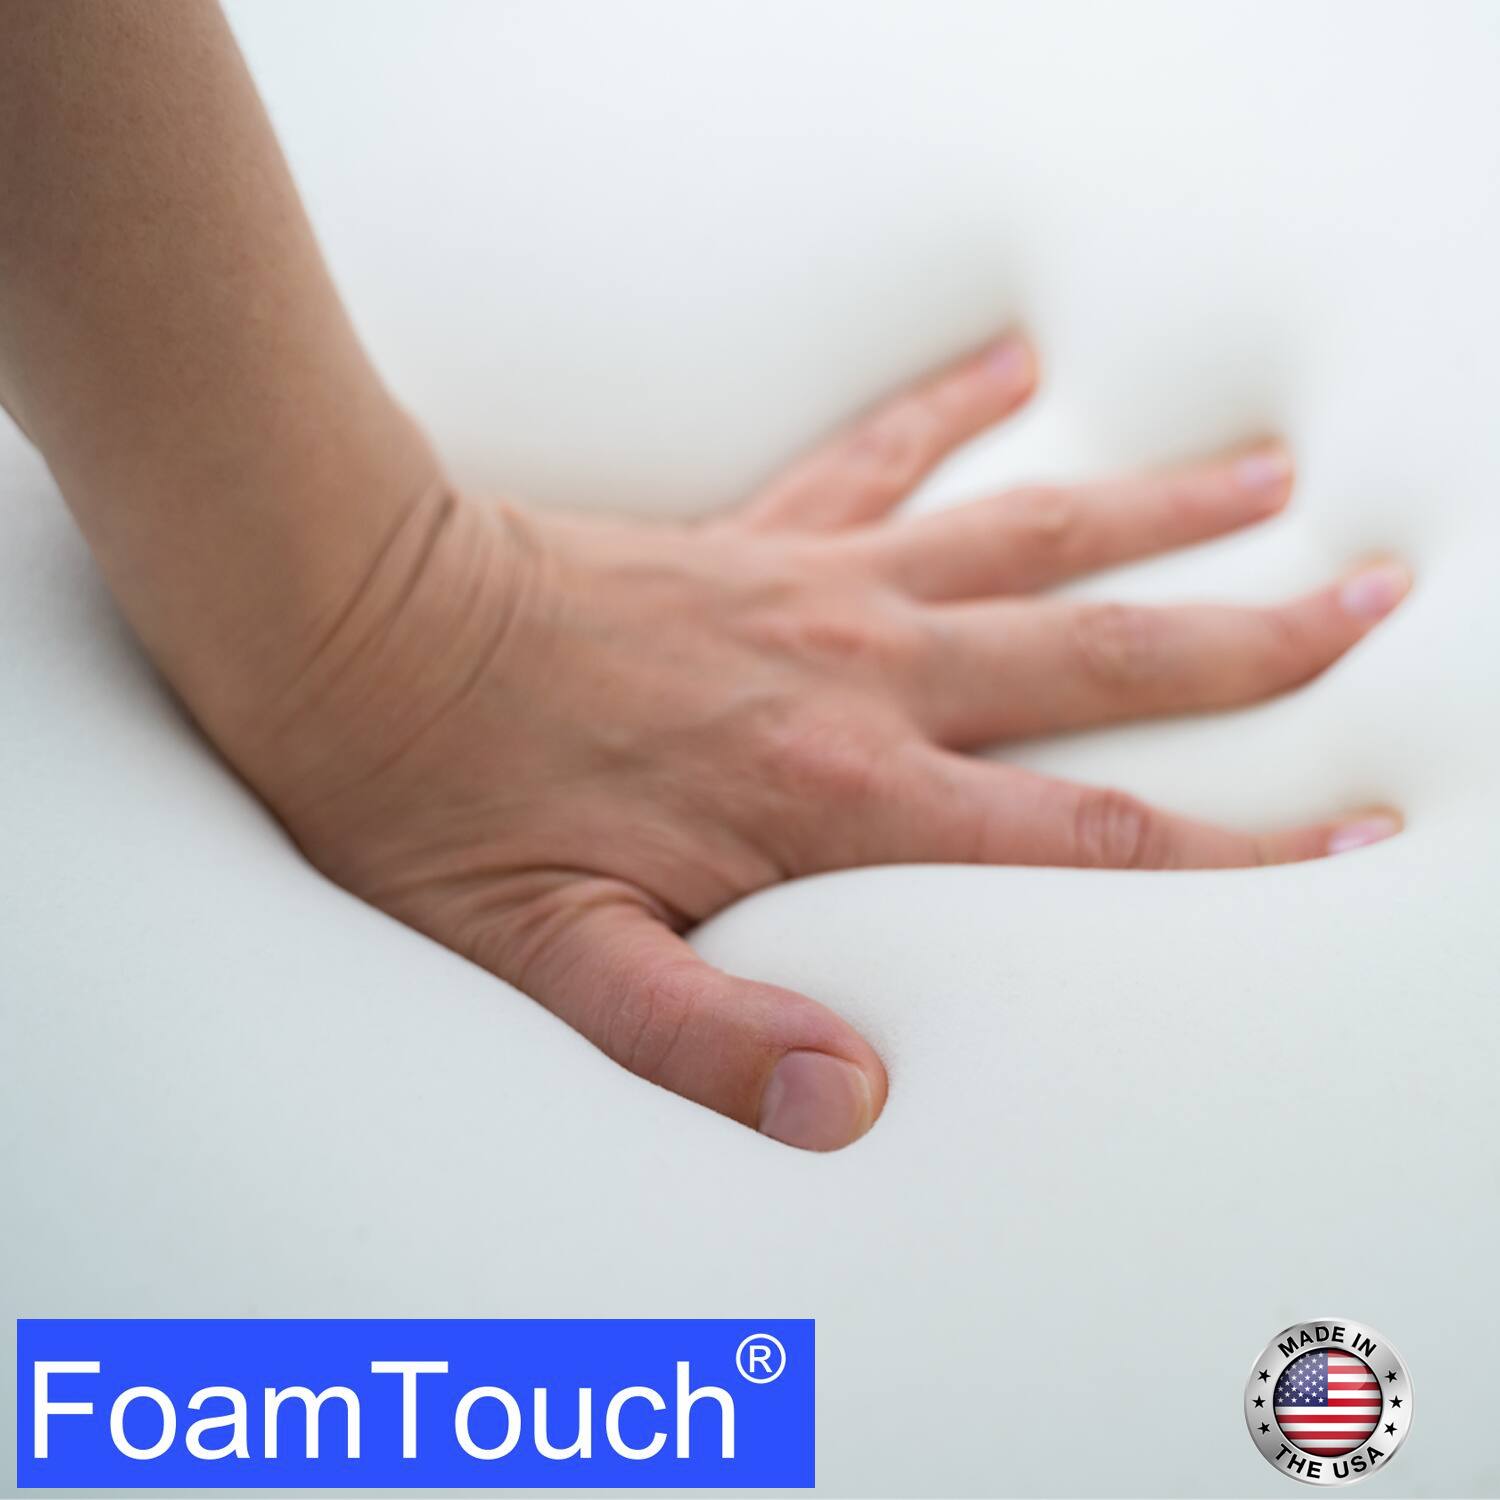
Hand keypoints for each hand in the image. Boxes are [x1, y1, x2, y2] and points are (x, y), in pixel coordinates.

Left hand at [214, 332, 1407, 1150]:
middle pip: (1096, 657)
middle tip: (1366, 601)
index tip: (1337, 839)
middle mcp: (855, 677)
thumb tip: (851, 1100)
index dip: (1222, 851)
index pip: (1074, 834)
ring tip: (1266, 474)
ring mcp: (814, 588)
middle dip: (1247, 644)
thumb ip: (706, 1039)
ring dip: (1155, 512)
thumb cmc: (445, 799)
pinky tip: (1020, 369)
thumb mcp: (563, 962)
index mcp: (830, 797)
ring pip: (1024, 538)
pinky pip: (880, 457)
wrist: (356, 628)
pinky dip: (955, 411)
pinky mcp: (756, 534)